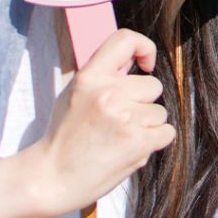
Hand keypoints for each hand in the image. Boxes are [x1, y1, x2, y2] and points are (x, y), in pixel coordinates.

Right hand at [0, 28, 174, 217]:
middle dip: (142, 103)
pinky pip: (166, 132)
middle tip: (119, 121)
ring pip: (160, 112)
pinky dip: (154, 142)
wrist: (50, 178)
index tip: (146, 65)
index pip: (126, 39)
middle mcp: (109, 93)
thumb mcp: (74, 94)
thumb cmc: (63, 137)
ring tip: (119, 138)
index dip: (144, 47)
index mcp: (90, 77)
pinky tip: (131, 149)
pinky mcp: (138, 141)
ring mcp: (125, 117)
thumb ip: (103, 77)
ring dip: (147, 126)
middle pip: (153, 85)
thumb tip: (135, 61)